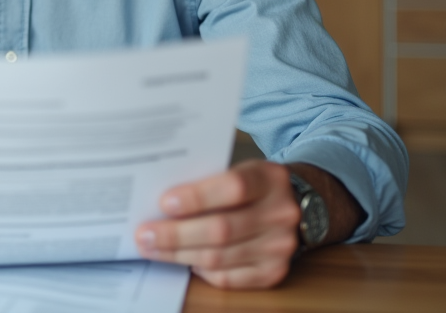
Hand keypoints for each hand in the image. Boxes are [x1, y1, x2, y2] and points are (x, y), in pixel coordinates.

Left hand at [135, 160, 298, 288]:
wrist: (301, 203)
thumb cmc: (254, 183)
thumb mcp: (239, 167)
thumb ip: (208, 179)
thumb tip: (160, 200)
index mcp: (270, 179)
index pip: (233, 188)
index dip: (197, 197)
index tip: (164, 203)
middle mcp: (280, 214)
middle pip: (222, 230)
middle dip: (176, 235)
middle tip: (144, 235)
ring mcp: (280, 247)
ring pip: (220, 258)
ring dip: (179, 255)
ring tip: (152, 248)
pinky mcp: (273, 272)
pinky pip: (228, 277)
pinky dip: (201, 269)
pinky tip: (184, 259)